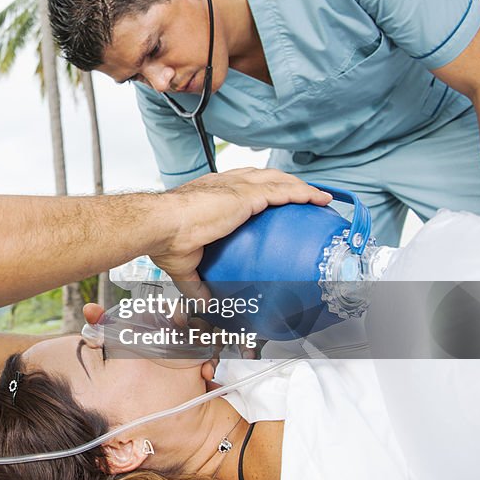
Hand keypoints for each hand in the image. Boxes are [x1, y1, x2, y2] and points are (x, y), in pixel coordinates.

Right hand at [149, 169, 330, 288]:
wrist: (162, 226)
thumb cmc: (166, 239)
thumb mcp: (185, 265)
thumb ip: (197, 283)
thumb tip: (205, 303)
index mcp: (209, 195)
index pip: (239, 186)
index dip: (257, 189)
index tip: (268, 199)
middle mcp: (224, 184)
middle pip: (262, 176)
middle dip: (282, 182)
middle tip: (300, 194)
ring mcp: (236, 187)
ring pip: (276, 179)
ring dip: (298, 185)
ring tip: (317, 196)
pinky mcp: (246, 194)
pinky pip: (283, 191)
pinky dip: (303, 192)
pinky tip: (318, 198)